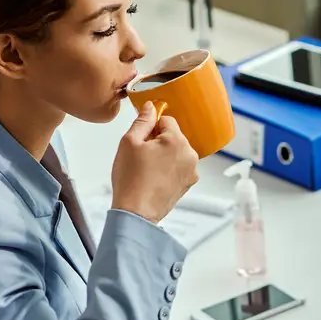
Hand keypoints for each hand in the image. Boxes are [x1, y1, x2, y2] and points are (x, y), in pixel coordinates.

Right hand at [111, 101, 198, 223]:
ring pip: (176, 151)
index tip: (142, 138)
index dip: (151, 127)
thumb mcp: (129, 142)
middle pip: (173, 136)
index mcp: (177, 141)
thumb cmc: (131, 179)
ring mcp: (192, 170)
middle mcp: (190, 154)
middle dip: (158, 141)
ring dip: (164, 155)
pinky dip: (168, 168)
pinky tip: (154, 178)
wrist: (136, 212)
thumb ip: (142, 121)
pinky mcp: (188, 183)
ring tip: (147, 169)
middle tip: (141, 156)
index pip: (166, 120)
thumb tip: (151, 107)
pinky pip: (179, 166)